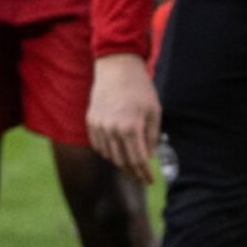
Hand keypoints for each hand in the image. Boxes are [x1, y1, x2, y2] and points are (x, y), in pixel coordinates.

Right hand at [87, 53, 162, 184]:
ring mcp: (99, 125)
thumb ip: (152, 137)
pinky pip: (98, 145)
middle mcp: (112, 129)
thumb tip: (148, 156)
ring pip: (109, 156)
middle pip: (122, 162)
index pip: (138, 160)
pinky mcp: (91, 121)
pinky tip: (117, 151)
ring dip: (121, 163)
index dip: (145, 174)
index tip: (150, 181)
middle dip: (133, 172)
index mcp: (130, 127)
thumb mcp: (154, 111)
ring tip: (130, 164)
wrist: (117, 66)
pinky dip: (108, 152)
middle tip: (141, 176)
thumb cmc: (139, 88)